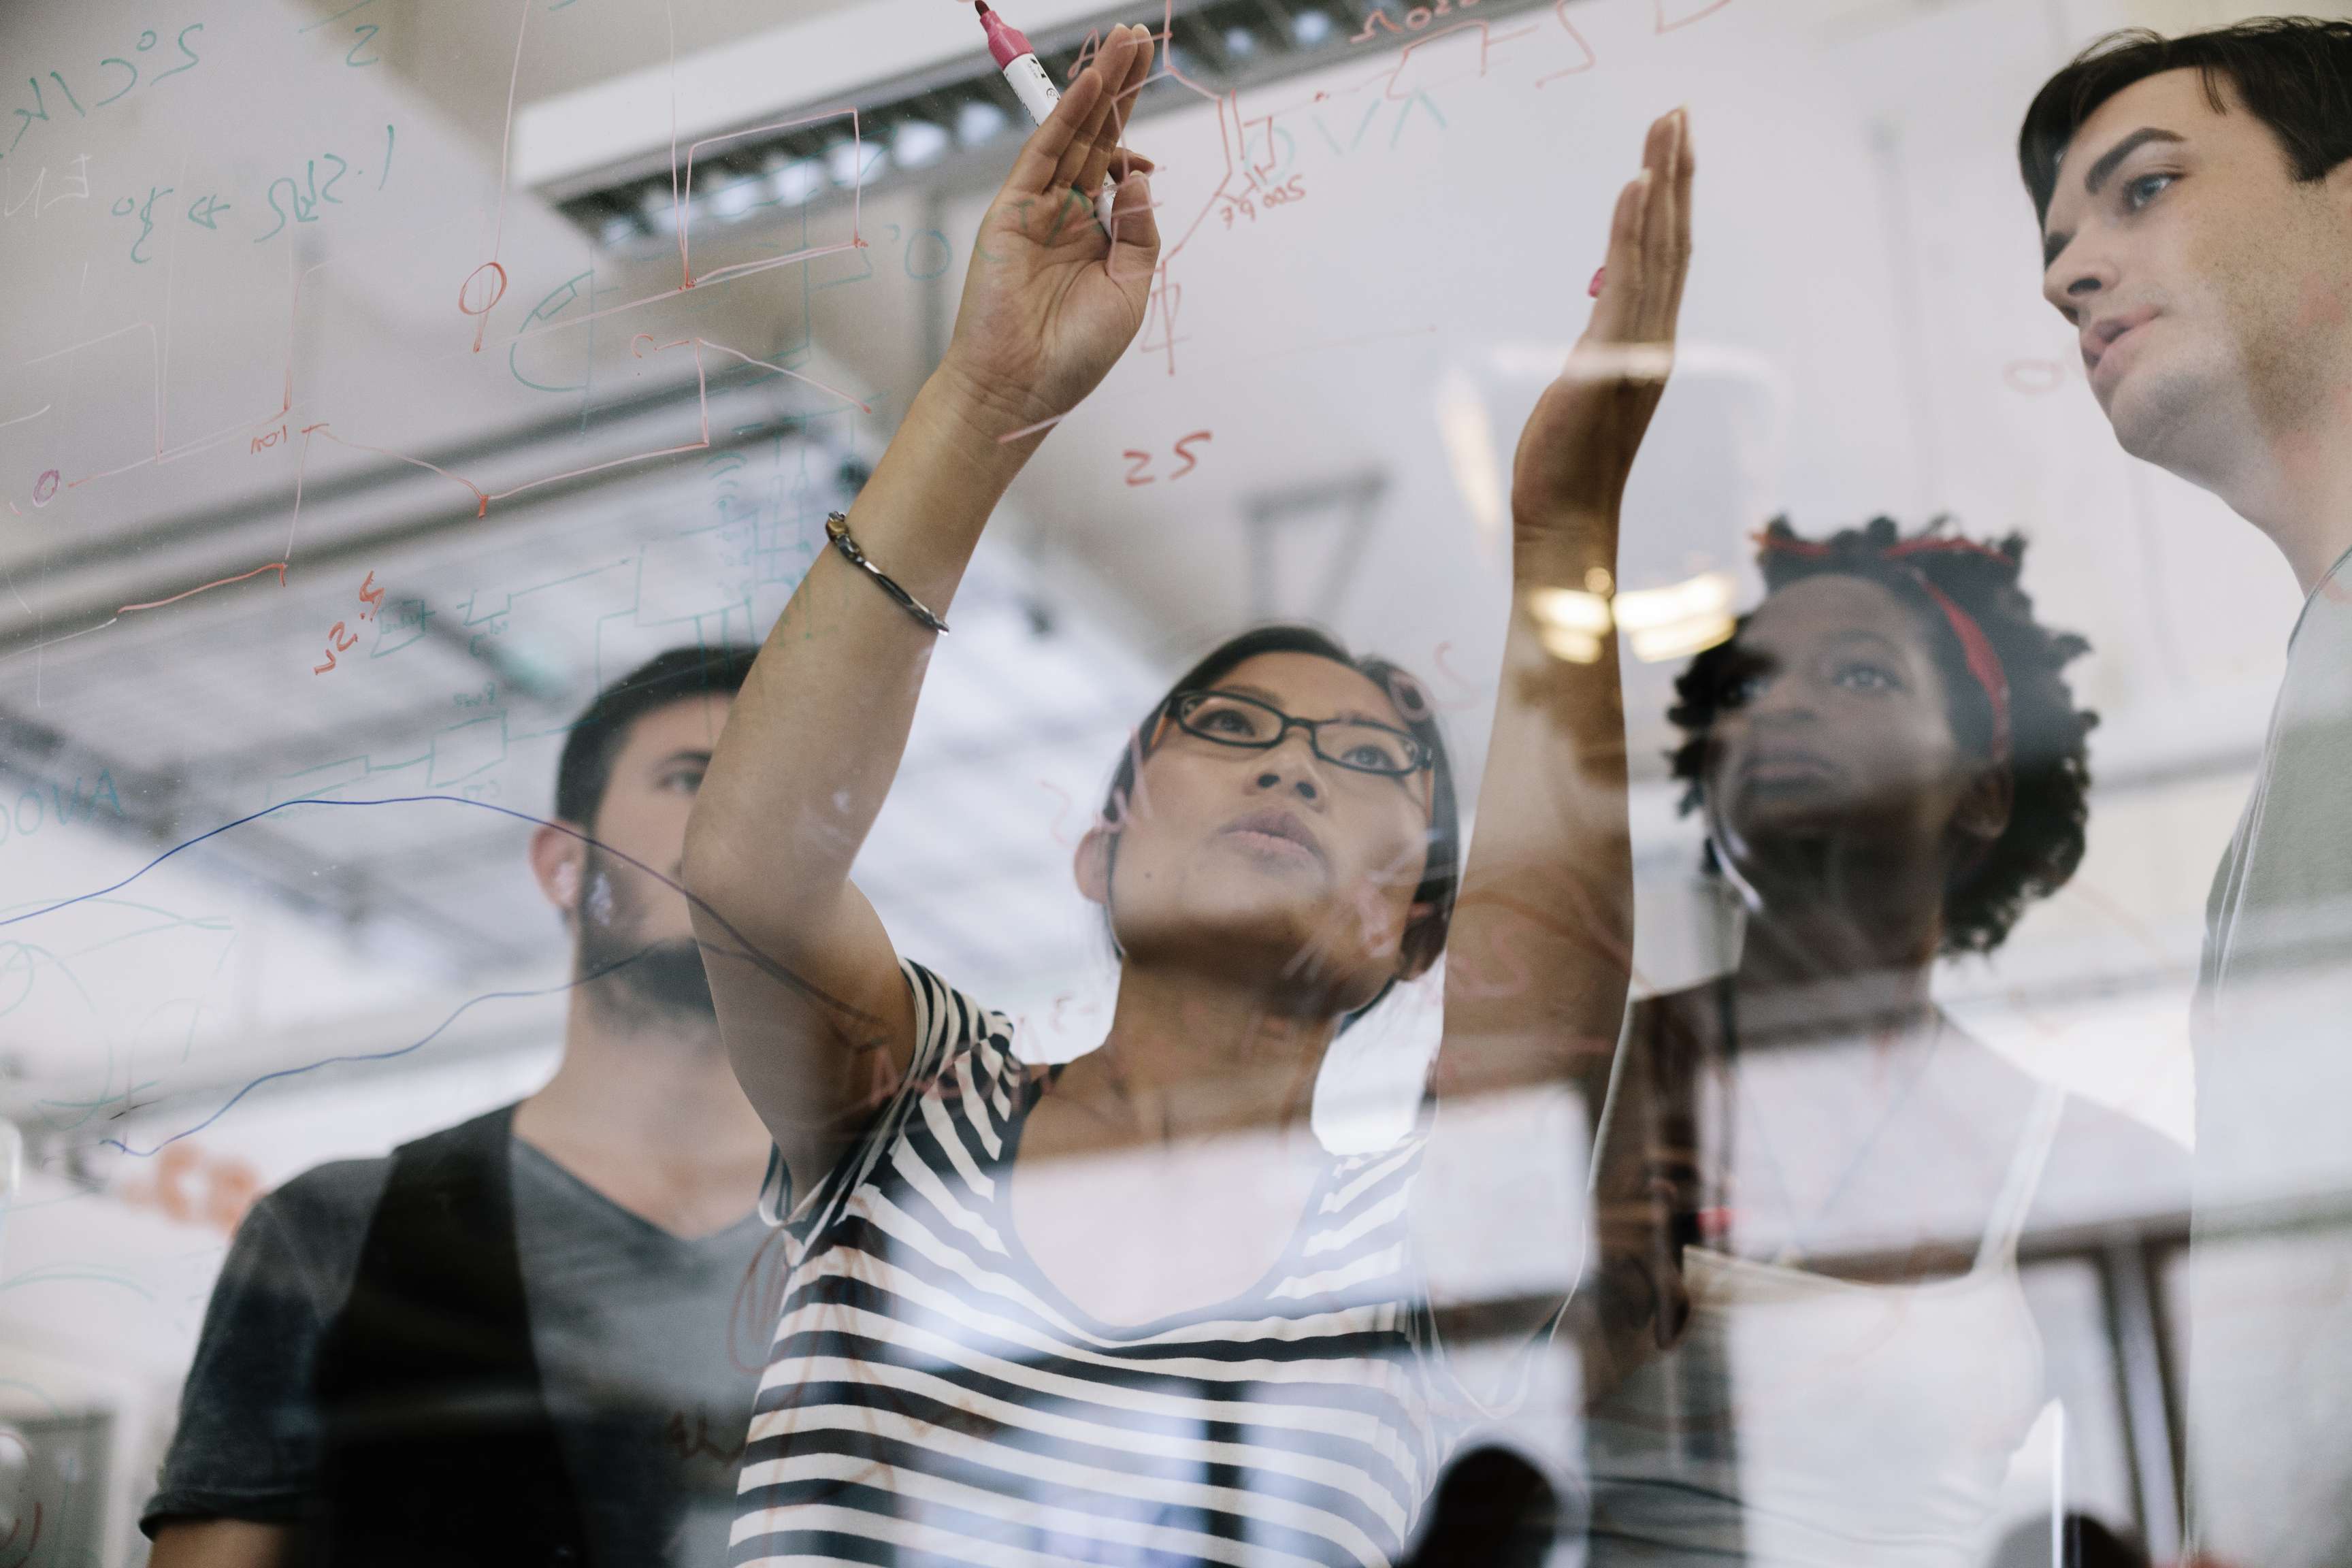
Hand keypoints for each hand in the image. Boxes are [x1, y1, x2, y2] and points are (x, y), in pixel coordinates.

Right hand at [933, 25, 1159, 442]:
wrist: (1021, 389)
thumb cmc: (1074, 355)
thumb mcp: (1130, 291)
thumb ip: (1140, 233)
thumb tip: (1140, 176)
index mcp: (1097, 235)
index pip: (1118, 163)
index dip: (1132, 122)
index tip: (1149, 81)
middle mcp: (1067, 215)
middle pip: (1097, 136)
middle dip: (1118, 88)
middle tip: (1137, 39)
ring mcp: (1037, 210)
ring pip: (1073, 136)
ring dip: (1097, 89)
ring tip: (1121, 45)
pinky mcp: (1011, 212)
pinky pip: (1044, 154)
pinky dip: (1066, 118)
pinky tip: (1090, 86)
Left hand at [1511, 107, 1692, 544]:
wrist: (1565, 517)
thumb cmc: (1567, 464)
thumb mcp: (1585, 389)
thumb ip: (1600, 352)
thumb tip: (1600, 329)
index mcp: (1649, 342)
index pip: (1667, 256)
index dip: (1672, 199)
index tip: (1671, 147)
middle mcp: (1655, 337)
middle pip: (1674, 237)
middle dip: (1677, 172)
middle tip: (1678, 113)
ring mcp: (1638, 346)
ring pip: (1659, 247)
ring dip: (1662, 181)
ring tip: (1665, 126)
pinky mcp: (1611, 356)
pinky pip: (1629, 280)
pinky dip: (1635, 230)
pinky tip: (1637, 186)